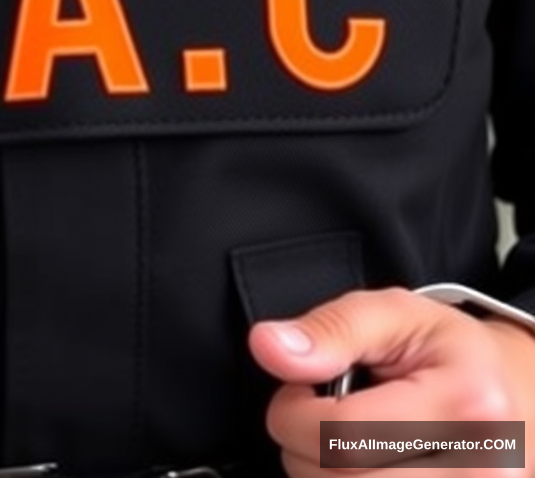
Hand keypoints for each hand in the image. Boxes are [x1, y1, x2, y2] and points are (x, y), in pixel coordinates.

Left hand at [248, 287, 534, 475]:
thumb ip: (330, 329)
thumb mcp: (394, 315)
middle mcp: (484, 472)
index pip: (341, 434)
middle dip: (304, 446)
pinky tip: (365, 464)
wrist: (520, 395)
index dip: (293, 411)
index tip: (298, 388)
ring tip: (348, 438)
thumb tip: (268, 347)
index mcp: (467, 407)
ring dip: (324, 473)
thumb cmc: (451, 352)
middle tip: (321, 413)